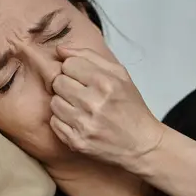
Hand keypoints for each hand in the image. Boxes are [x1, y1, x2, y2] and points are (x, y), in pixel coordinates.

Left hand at [50, 47, 164, 169]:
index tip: (83, 79)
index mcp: (105, 83)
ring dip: (64, 104)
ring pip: (54, 102)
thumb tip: (60, 50)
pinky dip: (64, 122)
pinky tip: (78, 122)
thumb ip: (89, 57)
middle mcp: (93, 103)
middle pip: (58, 82)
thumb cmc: (131, 109)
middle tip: (81, 95)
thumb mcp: (120, 75)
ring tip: (80, 109)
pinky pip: (55, 123)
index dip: (74, 70)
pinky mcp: (77, 142)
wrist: (141, 145)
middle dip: (67, 86)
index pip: (69, 64)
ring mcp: (84, 124)